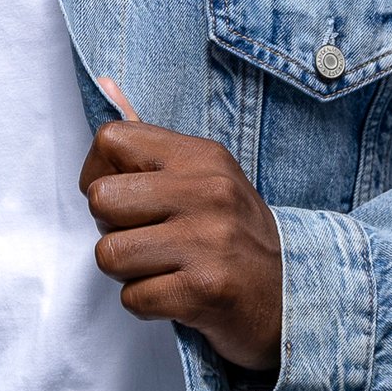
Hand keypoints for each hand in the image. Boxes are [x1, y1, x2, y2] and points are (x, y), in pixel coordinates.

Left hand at [81, 102, 284, 381]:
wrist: (293, 296)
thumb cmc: (236, 238)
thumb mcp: (208, 180)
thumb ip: (154, 152)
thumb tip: (103, 85)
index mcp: (202, 157)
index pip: (110, 139)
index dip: (98, 174)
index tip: (123, 198)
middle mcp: (207, 192)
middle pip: (100, 199)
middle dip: (111, 229)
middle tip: (146, 240)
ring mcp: (207, 241)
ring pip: (109, 254)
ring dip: (127, 272)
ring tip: (164, 269)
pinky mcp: (204, 290)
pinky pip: (133, 299)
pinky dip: (147, 305)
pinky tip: (178, 296)